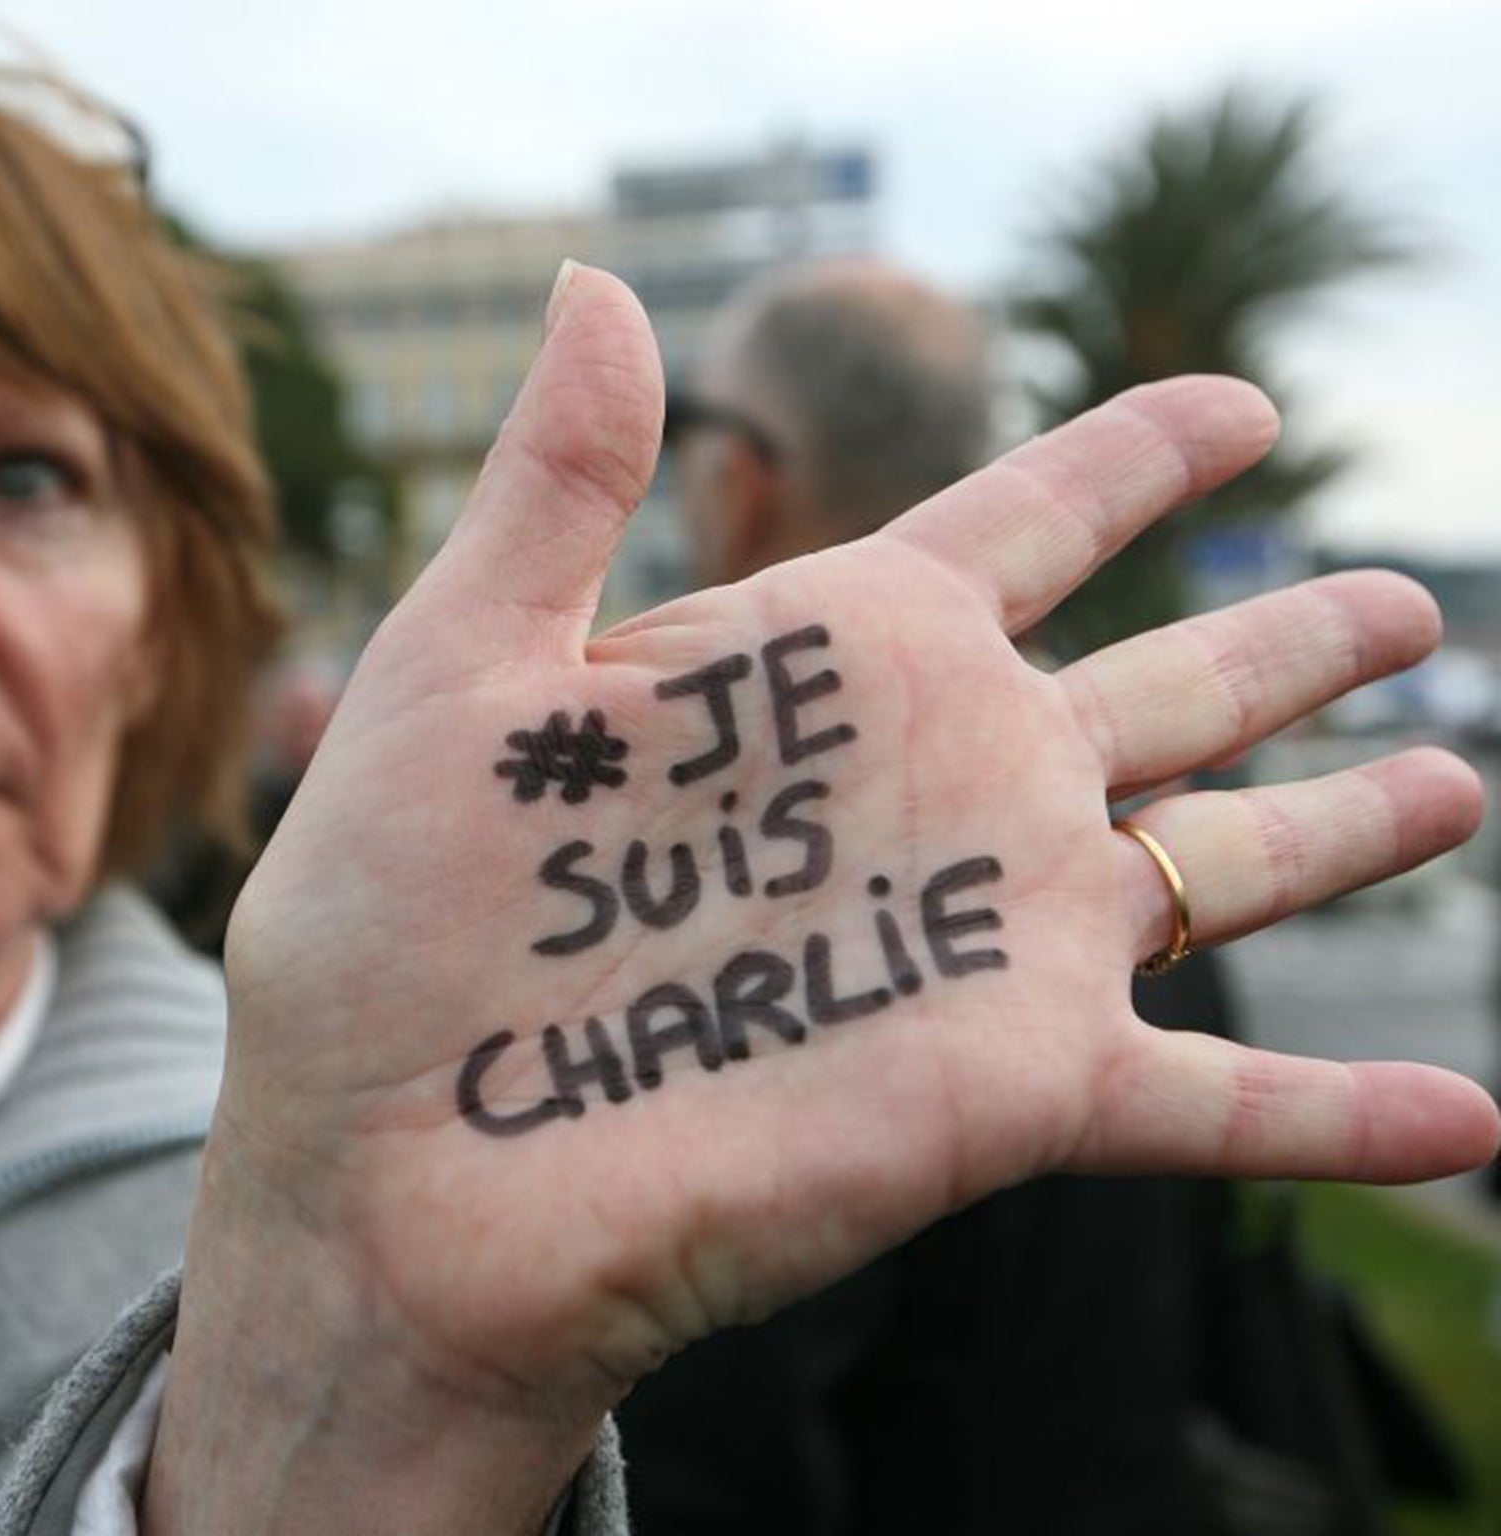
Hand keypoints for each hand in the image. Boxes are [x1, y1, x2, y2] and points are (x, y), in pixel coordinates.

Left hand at [148, 265, 1498, 1535]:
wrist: (387, 1170)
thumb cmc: (389, 925)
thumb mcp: (462, 669)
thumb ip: (560, 481)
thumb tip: (594, 284)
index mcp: (824, 666)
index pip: (1022, 524)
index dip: (1130, 459)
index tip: (1232, 407)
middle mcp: (936, 788)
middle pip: (1166, 687)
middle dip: (1285, 642)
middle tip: (1400, 602)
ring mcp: (985, 938)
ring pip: (1225, 863)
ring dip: (1348, 831)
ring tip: (1456, 780)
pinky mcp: (1006, 1092)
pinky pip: (1221, 1105)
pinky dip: (1345, 1114)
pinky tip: (1474, 1126)